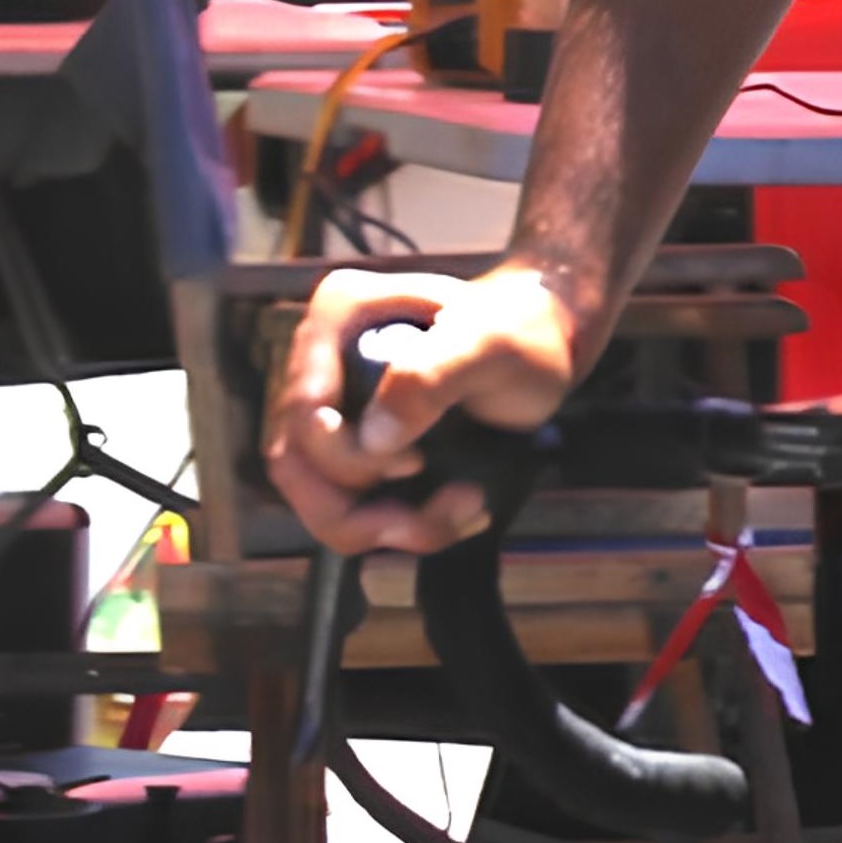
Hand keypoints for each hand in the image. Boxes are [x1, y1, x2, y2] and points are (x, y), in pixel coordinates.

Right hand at [269, 262, 582, 553]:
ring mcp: (332, 408)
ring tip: (462, 513)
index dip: (349, 457)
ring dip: (381, 527)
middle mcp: (319, 361)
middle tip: (448, 508)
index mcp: (339, 315)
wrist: (544, 347)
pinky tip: (456, 513)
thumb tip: (373, 439)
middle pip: (297, 463)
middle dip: (362, 510)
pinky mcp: (352, 447)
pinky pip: (345, 506)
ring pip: (315, 496)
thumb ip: (430, 378)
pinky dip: (394, 526)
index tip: (416, 464)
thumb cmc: (521, 333)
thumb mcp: (490, 346)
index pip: (304, 409)